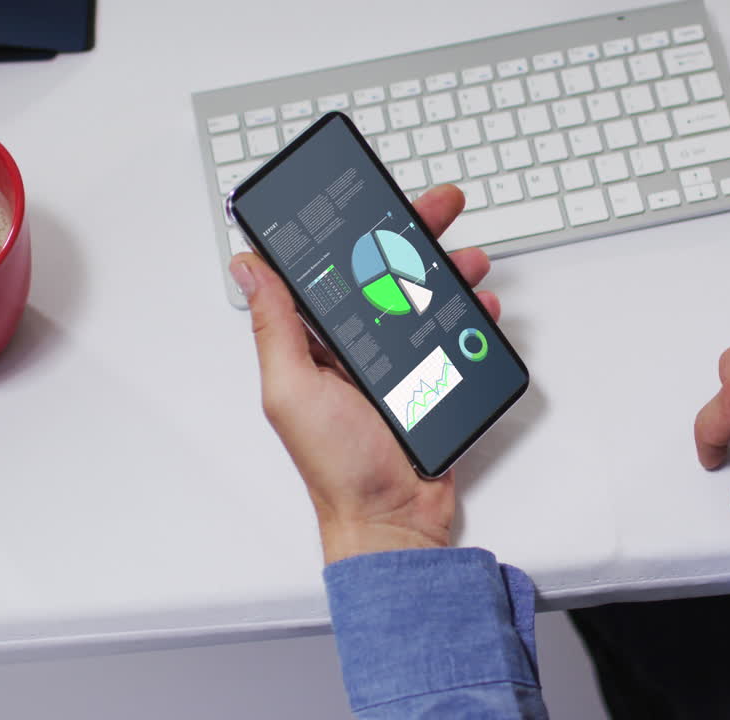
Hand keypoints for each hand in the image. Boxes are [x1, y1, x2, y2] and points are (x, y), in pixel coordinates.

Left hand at [229, 185, 497, 563]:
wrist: (393, 519)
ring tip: (468, 262)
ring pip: (425, 297)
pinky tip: (480, 308)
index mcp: (315, 342)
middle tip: (441, 207)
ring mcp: (396, 360)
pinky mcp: (432, 377)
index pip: (332, 268)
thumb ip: (275, 327)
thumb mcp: (292, 391)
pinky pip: (453, 334)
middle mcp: (355, 345)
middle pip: (386, 271)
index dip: (352, 229)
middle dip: (415, 234)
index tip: (369, 198)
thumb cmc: (337, 467)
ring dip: (450, 271)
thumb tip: (249, 266)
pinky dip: (471, 316)